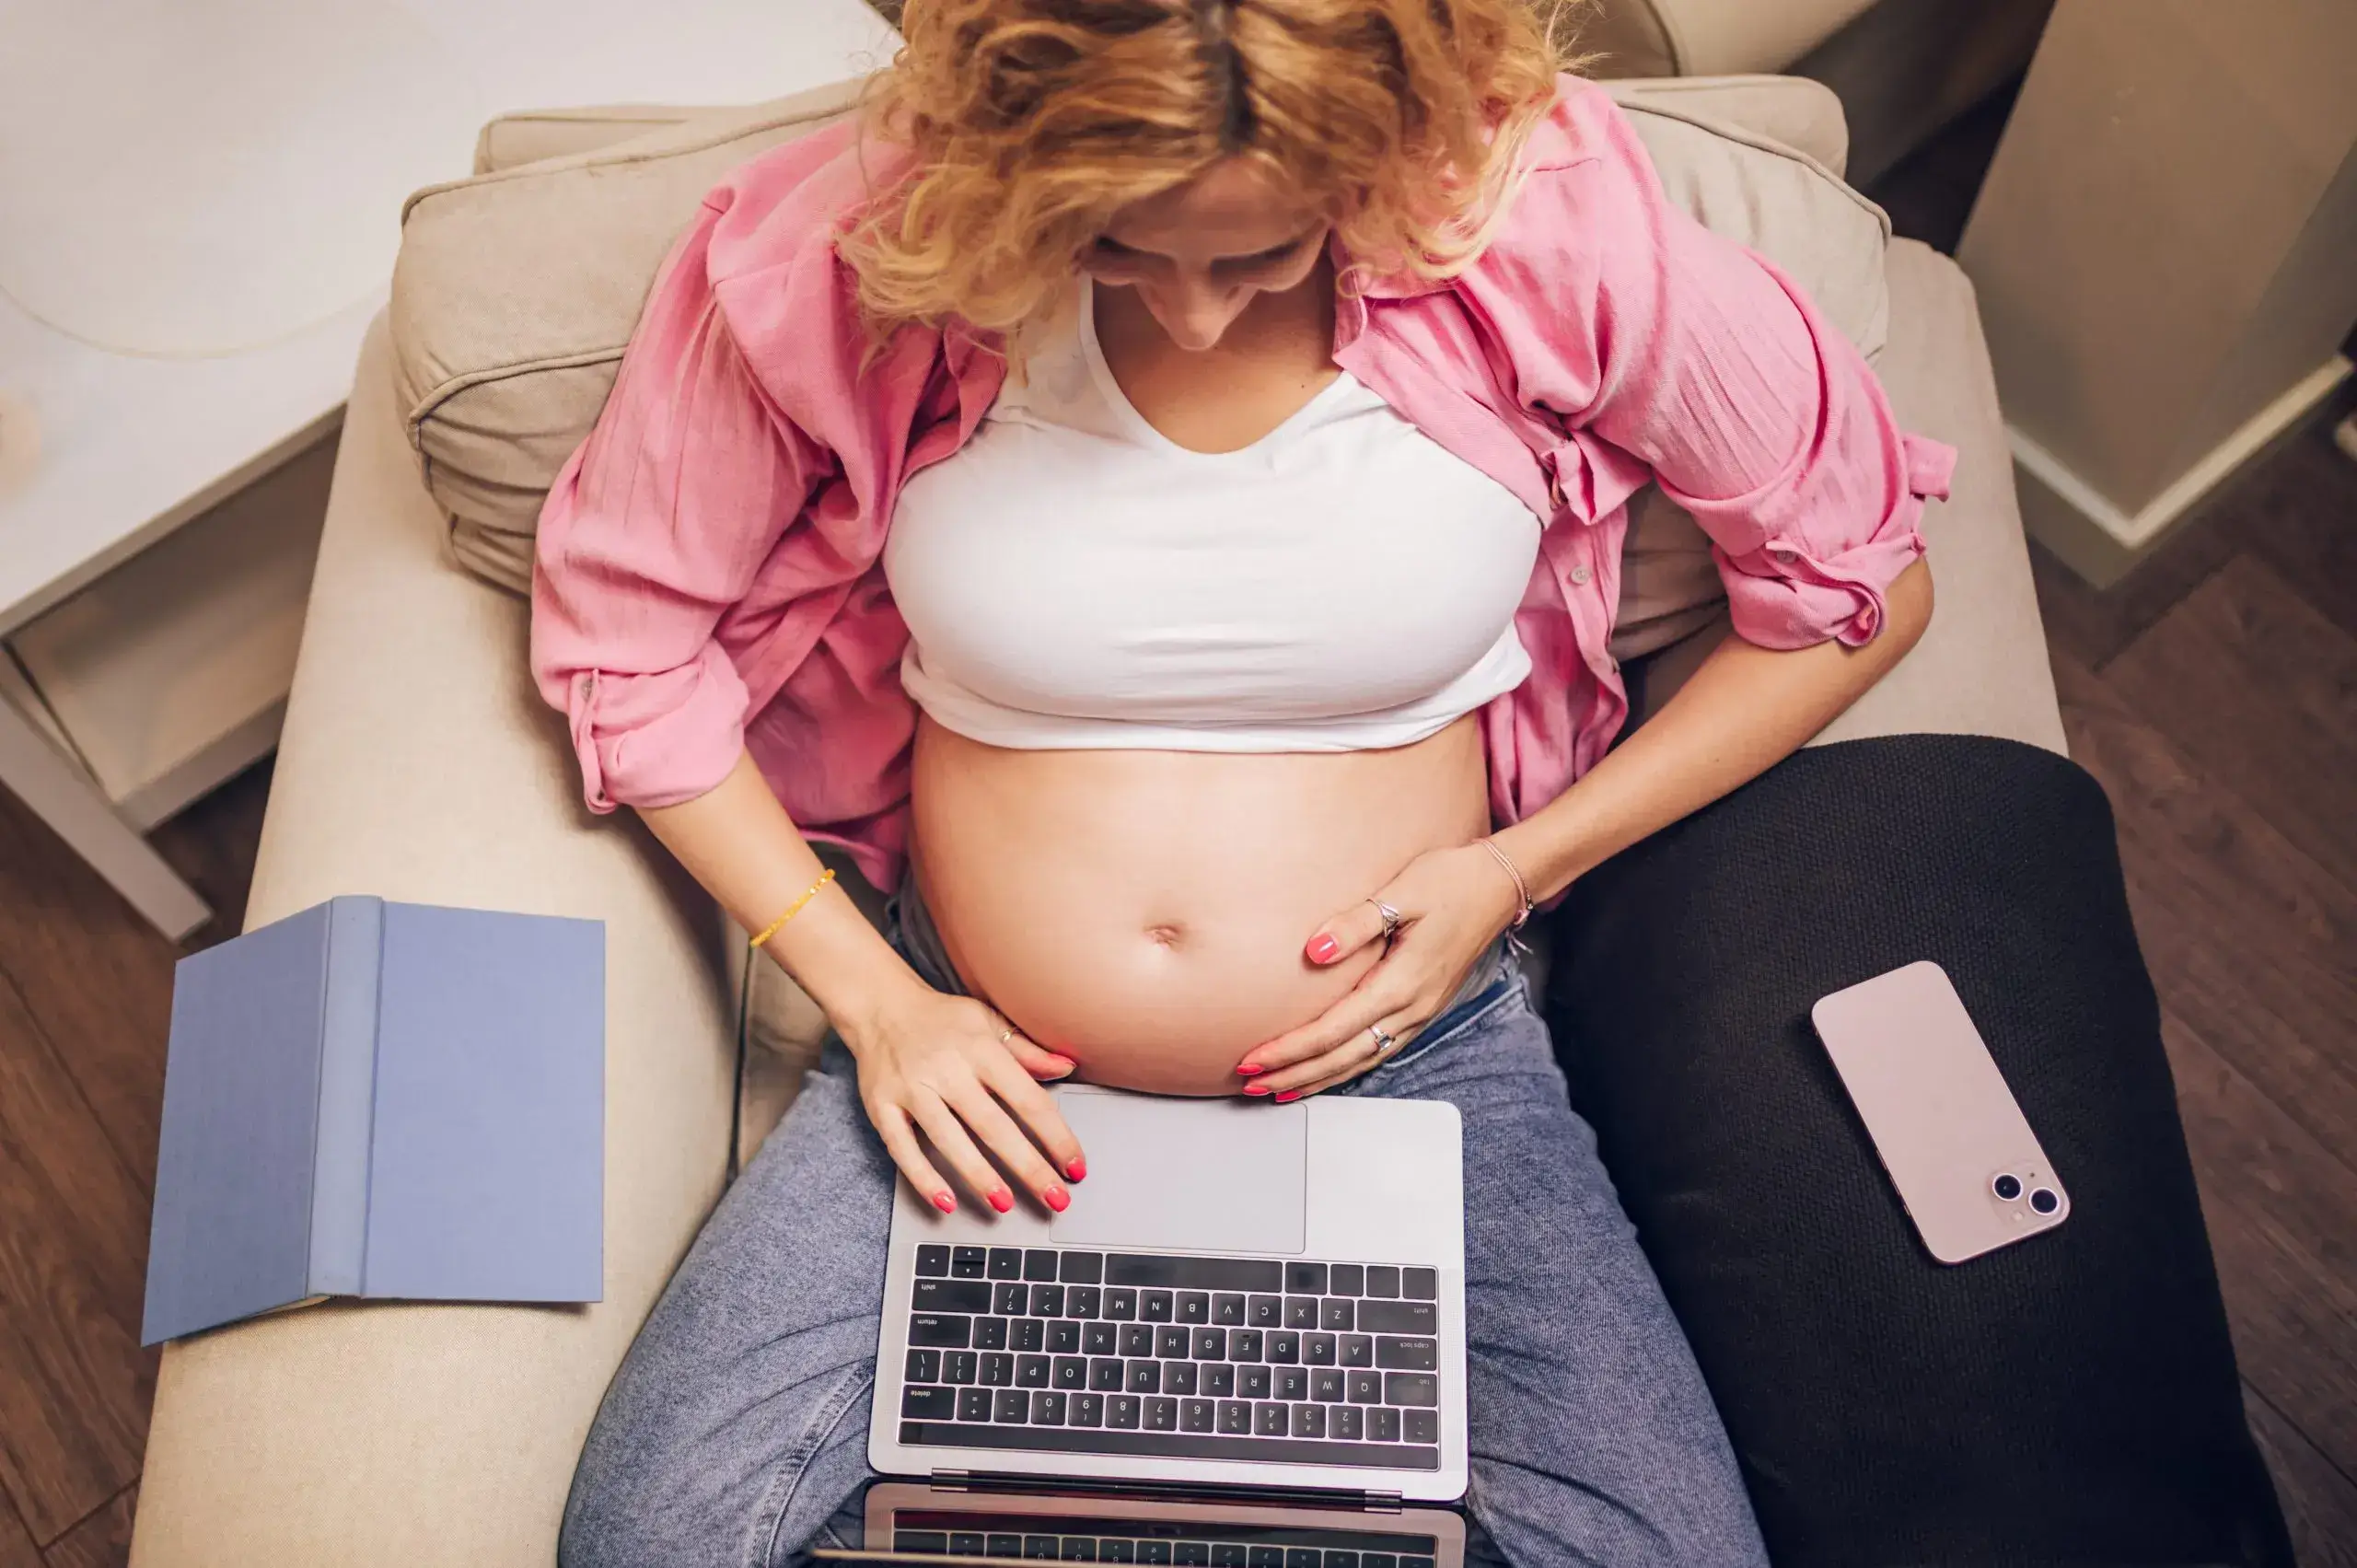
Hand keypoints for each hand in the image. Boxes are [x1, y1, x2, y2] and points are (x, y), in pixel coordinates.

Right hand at [841, 979, 1087, 1216]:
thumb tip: (1068, 1066)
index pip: (1027, 1099)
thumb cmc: (941, 1019)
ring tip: (1004, 1205)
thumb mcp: (988, 1021)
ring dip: (978, 1176)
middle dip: (1027, 1166)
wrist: (879, 1004)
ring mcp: (912, 1088)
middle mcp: (947, 1069)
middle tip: (1054, 1199)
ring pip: (949, 1139)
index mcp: (980, 1048)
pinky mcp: (881, 1106)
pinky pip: (902, 1147)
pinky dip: (923, 1177)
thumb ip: (1027, 1050)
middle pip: (993, 1125)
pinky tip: (946, 1202)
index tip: (1075, 1167)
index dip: (1055, 1136)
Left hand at [1234, 842, 1523, 1098]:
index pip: (1333, 1030)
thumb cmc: (1450, 881)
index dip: (1290, 1050)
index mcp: (1401, 984)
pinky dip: (1346, 1067)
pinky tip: (1327, 1071)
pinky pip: (1379, 1051)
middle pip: (1343, 1057)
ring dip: (1318, 1078)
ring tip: (1280, 1088)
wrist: (1499, 884)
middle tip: (1252, 1086)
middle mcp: (1412, 1009)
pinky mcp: (1423, 1009)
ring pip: (1362, 1061)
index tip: (1253, 1060)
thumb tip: (1314, 952)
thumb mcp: (1401, 893)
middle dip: (1295, 1074)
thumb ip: (1356, 924)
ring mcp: (1420, 1013)